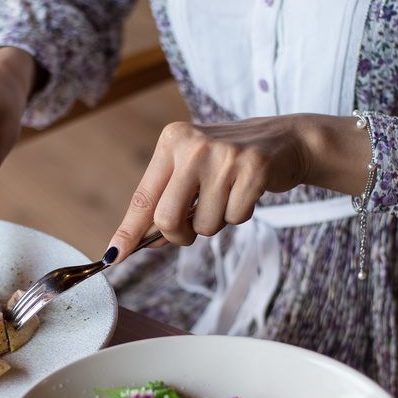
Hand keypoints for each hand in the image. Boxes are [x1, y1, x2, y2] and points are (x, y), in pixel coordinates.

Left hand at [104, 114, 370, 261]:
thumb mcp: (190, 171)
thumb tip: (139, 243)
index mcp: (171, 142)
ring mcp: (224, 155)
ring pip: (204, 225)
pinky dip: (241, 215)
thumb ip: (165, 201)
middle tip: (194, 226)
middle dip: (180, 235)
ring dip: (217, 222)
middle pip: (167, 219)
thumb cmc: (228, 163)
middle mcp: (193, 145)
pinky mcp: (253, 168)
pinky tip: (247, 192)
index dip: (128, 232)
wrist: (283, 141)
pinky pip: (235, 218)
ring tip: (228, 196)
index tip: (113, 257)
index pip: (143, 197)